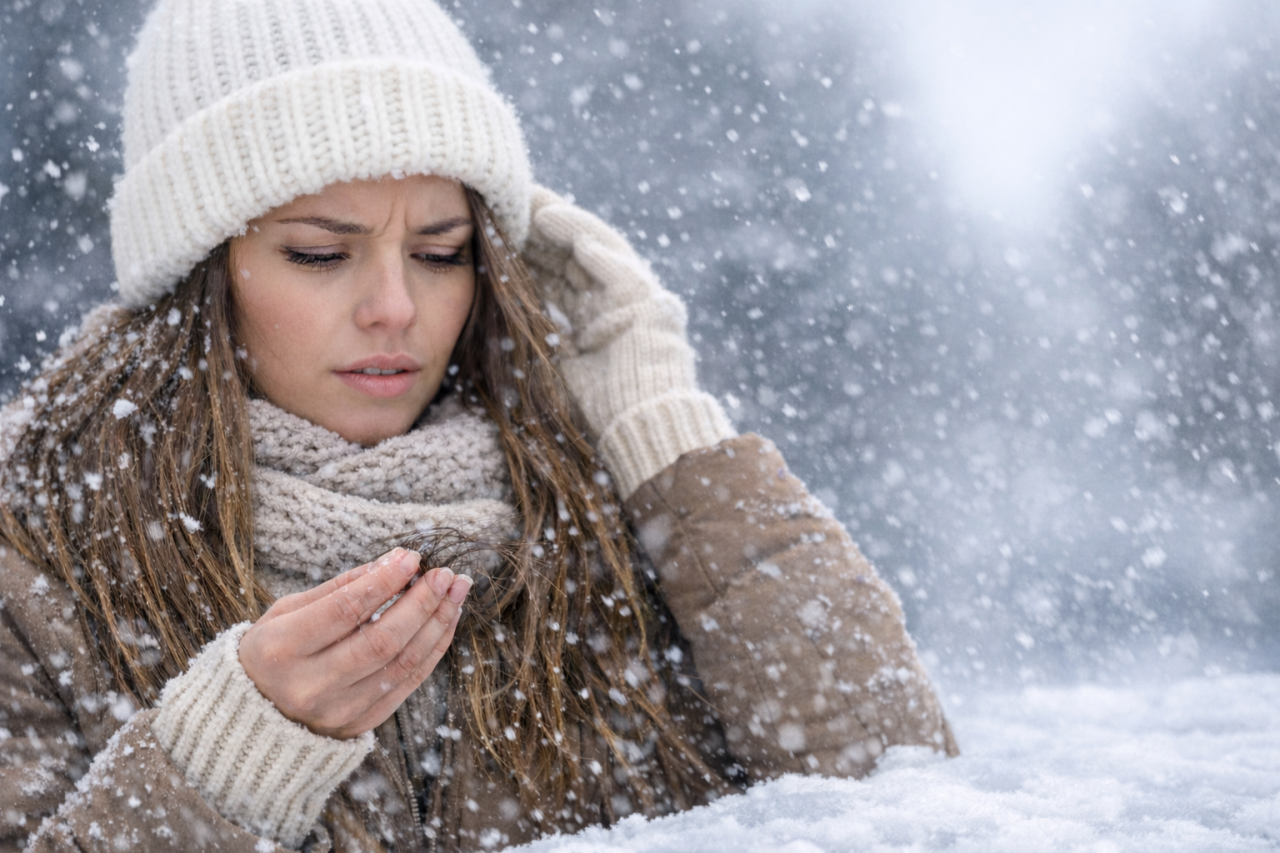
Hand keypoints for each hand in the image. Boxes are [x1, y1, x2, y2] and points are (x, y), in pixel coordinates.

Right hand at [238, 548, 471, 738]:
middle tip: (445, 574)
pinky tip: (445, 621)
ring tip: (455, 592)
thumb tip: (393, 561)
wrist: (254, 717)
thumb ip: (340, 587)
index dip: (384, 582)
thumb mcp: (287, 611)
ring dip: (436, 623)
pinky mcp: (360, 725)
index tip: (413, 557)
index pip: (345, 610)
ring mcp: (337, 710)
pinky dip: (432, 649)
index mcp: (281, 650)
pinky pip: (408, 683)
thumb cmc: (273, 651)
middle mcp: (310, 686)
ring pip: (402, 663)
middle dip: (421, 602)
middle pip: (382, 640)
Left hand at [523, 185, 733, 497]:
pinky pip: (623, 272)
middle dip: (541, 226)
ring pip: (597, 250)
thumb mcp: (556, 370)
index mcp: (590, 319)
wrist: (641, 435)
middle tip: (508, 198)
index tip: (494, 227)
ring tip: (536, 206)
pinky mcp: (653, 308)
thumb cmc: (599, 415)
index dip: (527, 249)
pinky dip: (600, 253)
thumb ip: (537, 342)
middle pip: (571, 254)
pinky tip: (573, 235)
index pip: (554, 273)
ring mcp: (636, 301)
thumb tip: (496, 325)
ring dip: (567, 226)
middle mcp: (613, 303)